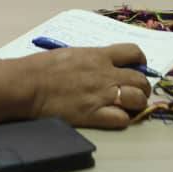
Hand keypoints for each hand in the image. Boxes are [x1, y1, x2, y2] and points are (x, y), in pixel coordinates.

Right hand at [26, 44, 151, 128]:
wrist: (29, 84)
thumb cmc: (43, 66)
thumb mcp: (72, 53)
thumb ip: (91, 58)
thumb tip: (101, 62)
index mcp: (99, 56)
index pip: (133, 53)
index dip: (141, 61)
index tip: (139, 66)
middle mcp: (106, 74)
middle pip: (140, 80)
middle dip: (143, 87)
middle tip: (137, 91)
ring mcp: (102, 95)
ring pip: (138, 99)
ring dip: (138, 103)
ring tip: (131, 106)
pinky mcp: (94, 115)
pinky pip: (122, 119)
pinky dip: (123, 119)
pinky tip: (116, 117)